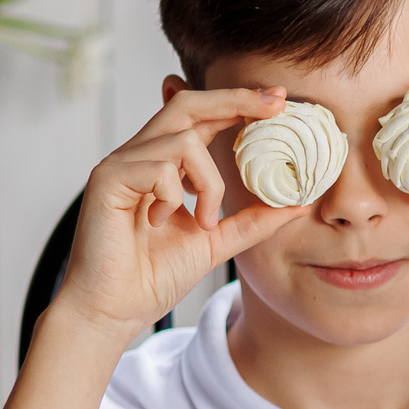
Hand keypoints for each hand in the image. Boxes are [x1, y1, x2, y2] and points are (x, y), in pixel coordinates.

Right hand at [50, 87, 304, 343]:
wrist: (114, 310)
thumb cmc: (153, 276)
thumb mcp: (216, 242)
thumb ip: (253, 220)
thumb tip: (300, 204)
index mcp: (165, 164)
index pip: (203, 118)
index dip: (239, 103)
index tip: (280, 100)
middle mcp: (141, 155)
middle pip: (189, 104)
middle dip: (236, 99)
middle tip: (277, 104)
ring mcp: (121, 163)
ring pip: (184, 140)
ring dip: (210, 183)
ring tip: (205, 222)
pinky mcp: (108, 178)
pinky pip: (160, 168)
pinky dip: (174, 196)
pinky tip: (161, 223)